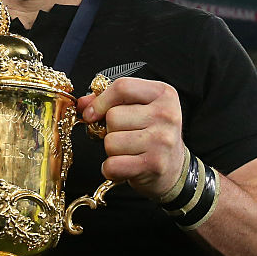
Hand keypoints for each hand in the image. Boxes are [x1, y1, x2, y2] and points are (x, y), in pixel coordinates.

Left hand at [76, 77, 187, 199]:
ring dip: (111, 149)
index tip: (92, 114)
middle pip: (113, 117)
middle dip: (109, 129)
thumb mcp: (138, 109)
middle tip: (123, 135)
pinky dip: (111, 168)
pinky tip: (124, 165)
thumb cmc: (152, 133)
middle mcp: (166, 115)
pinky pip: (113, 164)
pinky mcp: (154, 164)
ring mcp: (161, 140)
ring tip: (127, 150)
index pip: (122, 87)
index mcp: (162, 94)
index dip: (101, 101)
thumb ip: (109, 101)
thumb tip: (82, 103)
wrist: (174, 167)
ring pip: (110, 141)